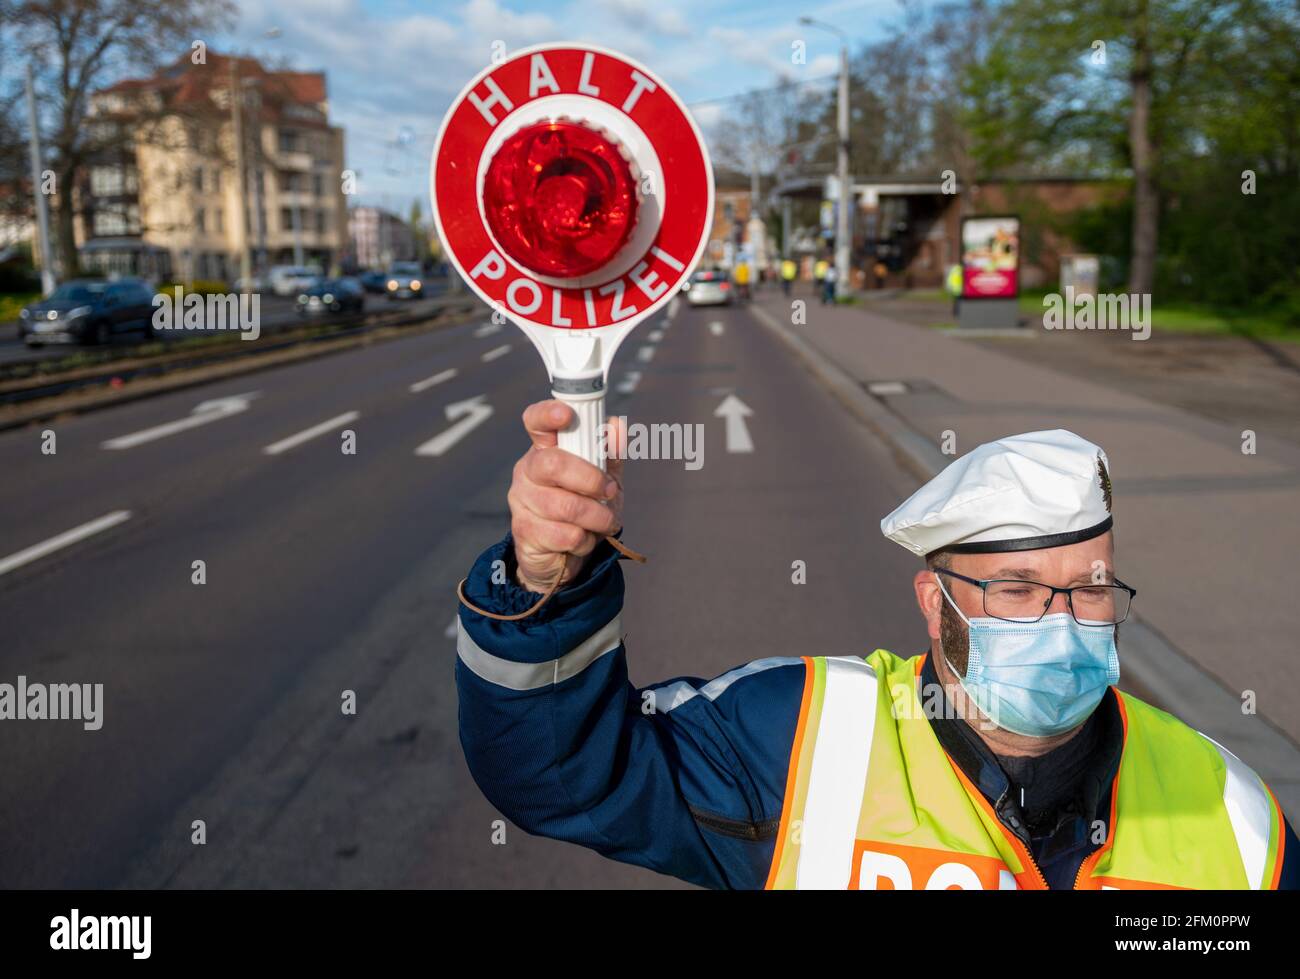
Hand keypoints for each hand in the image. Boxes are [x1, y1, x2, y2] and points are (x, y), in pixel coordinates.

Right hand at [508, 401, 625, 592]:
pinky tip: (584, 540)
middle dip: (590, 479)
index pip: (535, 422)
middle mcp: (527, 471)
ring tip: (604, 522)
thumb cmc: (584, 510)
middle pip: (553, 463)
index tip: (566, 414)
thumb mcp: (604, 480)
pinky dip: (585, 540)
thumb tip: (617, 425)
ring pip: (565, 506)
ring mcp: (522, 502)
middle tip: (609, 491)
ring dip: (596, 517)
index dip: (547, 414)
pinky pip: (565, 535)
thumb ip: (610, 453)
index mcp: (545, 450)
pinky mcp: (525, 532)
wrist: (565, 557)